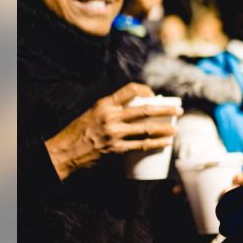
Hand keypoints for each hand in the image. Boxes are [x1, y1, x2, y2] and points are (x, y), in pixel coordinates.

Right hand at [44, 83, 181, 180]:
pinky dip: (156, 144)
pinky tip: (166, 143)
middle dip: (166, 109)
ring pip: (147, 128)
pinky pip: (141, 145)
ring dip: (165, 129)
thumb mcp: (92, 113)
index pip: (130, 90)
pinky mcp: (116, 148)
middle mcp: (110, 116)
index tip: (154, 95)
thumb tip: (132, 109)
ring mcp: (114, 133)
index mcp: (104, 104)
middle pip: (145, 109)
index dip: (146, 90)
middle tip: (179, 110)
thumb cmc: (78, 132)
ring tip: (176, 129)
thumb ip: (110, 110)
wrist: (63, 152)